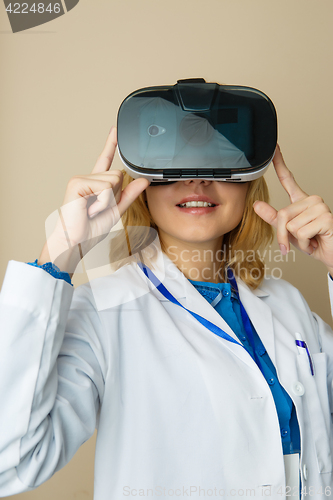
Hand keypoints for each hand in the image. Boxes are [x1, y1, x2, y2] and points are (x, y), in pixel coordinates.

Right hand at [41, 127, 149, 270]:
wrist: (76, 241)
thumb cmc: (90, 229)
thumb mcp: (116, 210)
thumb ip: (130, 195)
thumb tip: (144, 181)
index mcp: (97, 184)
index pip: (106, 160)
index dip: (111, 144)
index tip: (116, 129)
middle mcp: (88, 178)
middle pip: (118, 176)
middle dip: (115, 196)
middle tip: (98, 208)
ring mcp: (81, 179)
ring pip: (113, 181)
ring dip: (108, 201)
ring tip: (92, 209)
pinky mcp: (77, 183)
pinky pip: (104, 187)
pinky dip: (101, 202)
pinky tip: (88, 208)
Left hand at [253, 145, 332, 275]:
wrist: (331, 254)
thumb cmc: (312, 242)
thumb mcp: (288, 231)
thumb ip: (273, 218)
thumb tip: (256, 205)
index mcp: (301, 201)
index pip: (288, 179)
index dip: (280, 163)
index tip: (274, 148)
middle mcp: (311, 200)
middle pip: (282, 214)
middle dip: (283, 234)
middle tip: (296, 242)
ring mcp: (320, 207)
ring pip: (290, 225)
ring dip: (297, 240)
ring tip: (310, 239)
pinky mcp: (325, 218)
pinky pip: (301, 233)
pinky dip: (305, 244)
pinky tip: (315, 241)